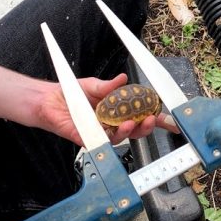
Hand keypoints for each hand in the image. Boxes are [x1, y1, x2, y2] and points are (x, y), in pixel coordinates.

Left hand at [35, 73, 179, 145]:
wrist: (49, 99)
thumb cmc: (72, 93)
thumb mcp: (95, 85)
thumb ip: (110, 85)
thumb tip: (124, 79)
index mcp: (117, 112)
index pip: (140, 116)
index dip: (156, 119)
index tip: (171, 120)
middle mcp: (111, 124)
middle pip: (135, 130)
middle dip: (147, 127)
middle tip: (152, 119)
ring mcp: (100, 133)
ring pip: (121, 138)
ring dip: (130, 131)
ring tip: (131, 123)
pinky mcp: (86, 138)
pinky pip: (101, 141)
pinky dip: (109, 136)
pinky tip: (116, 129)